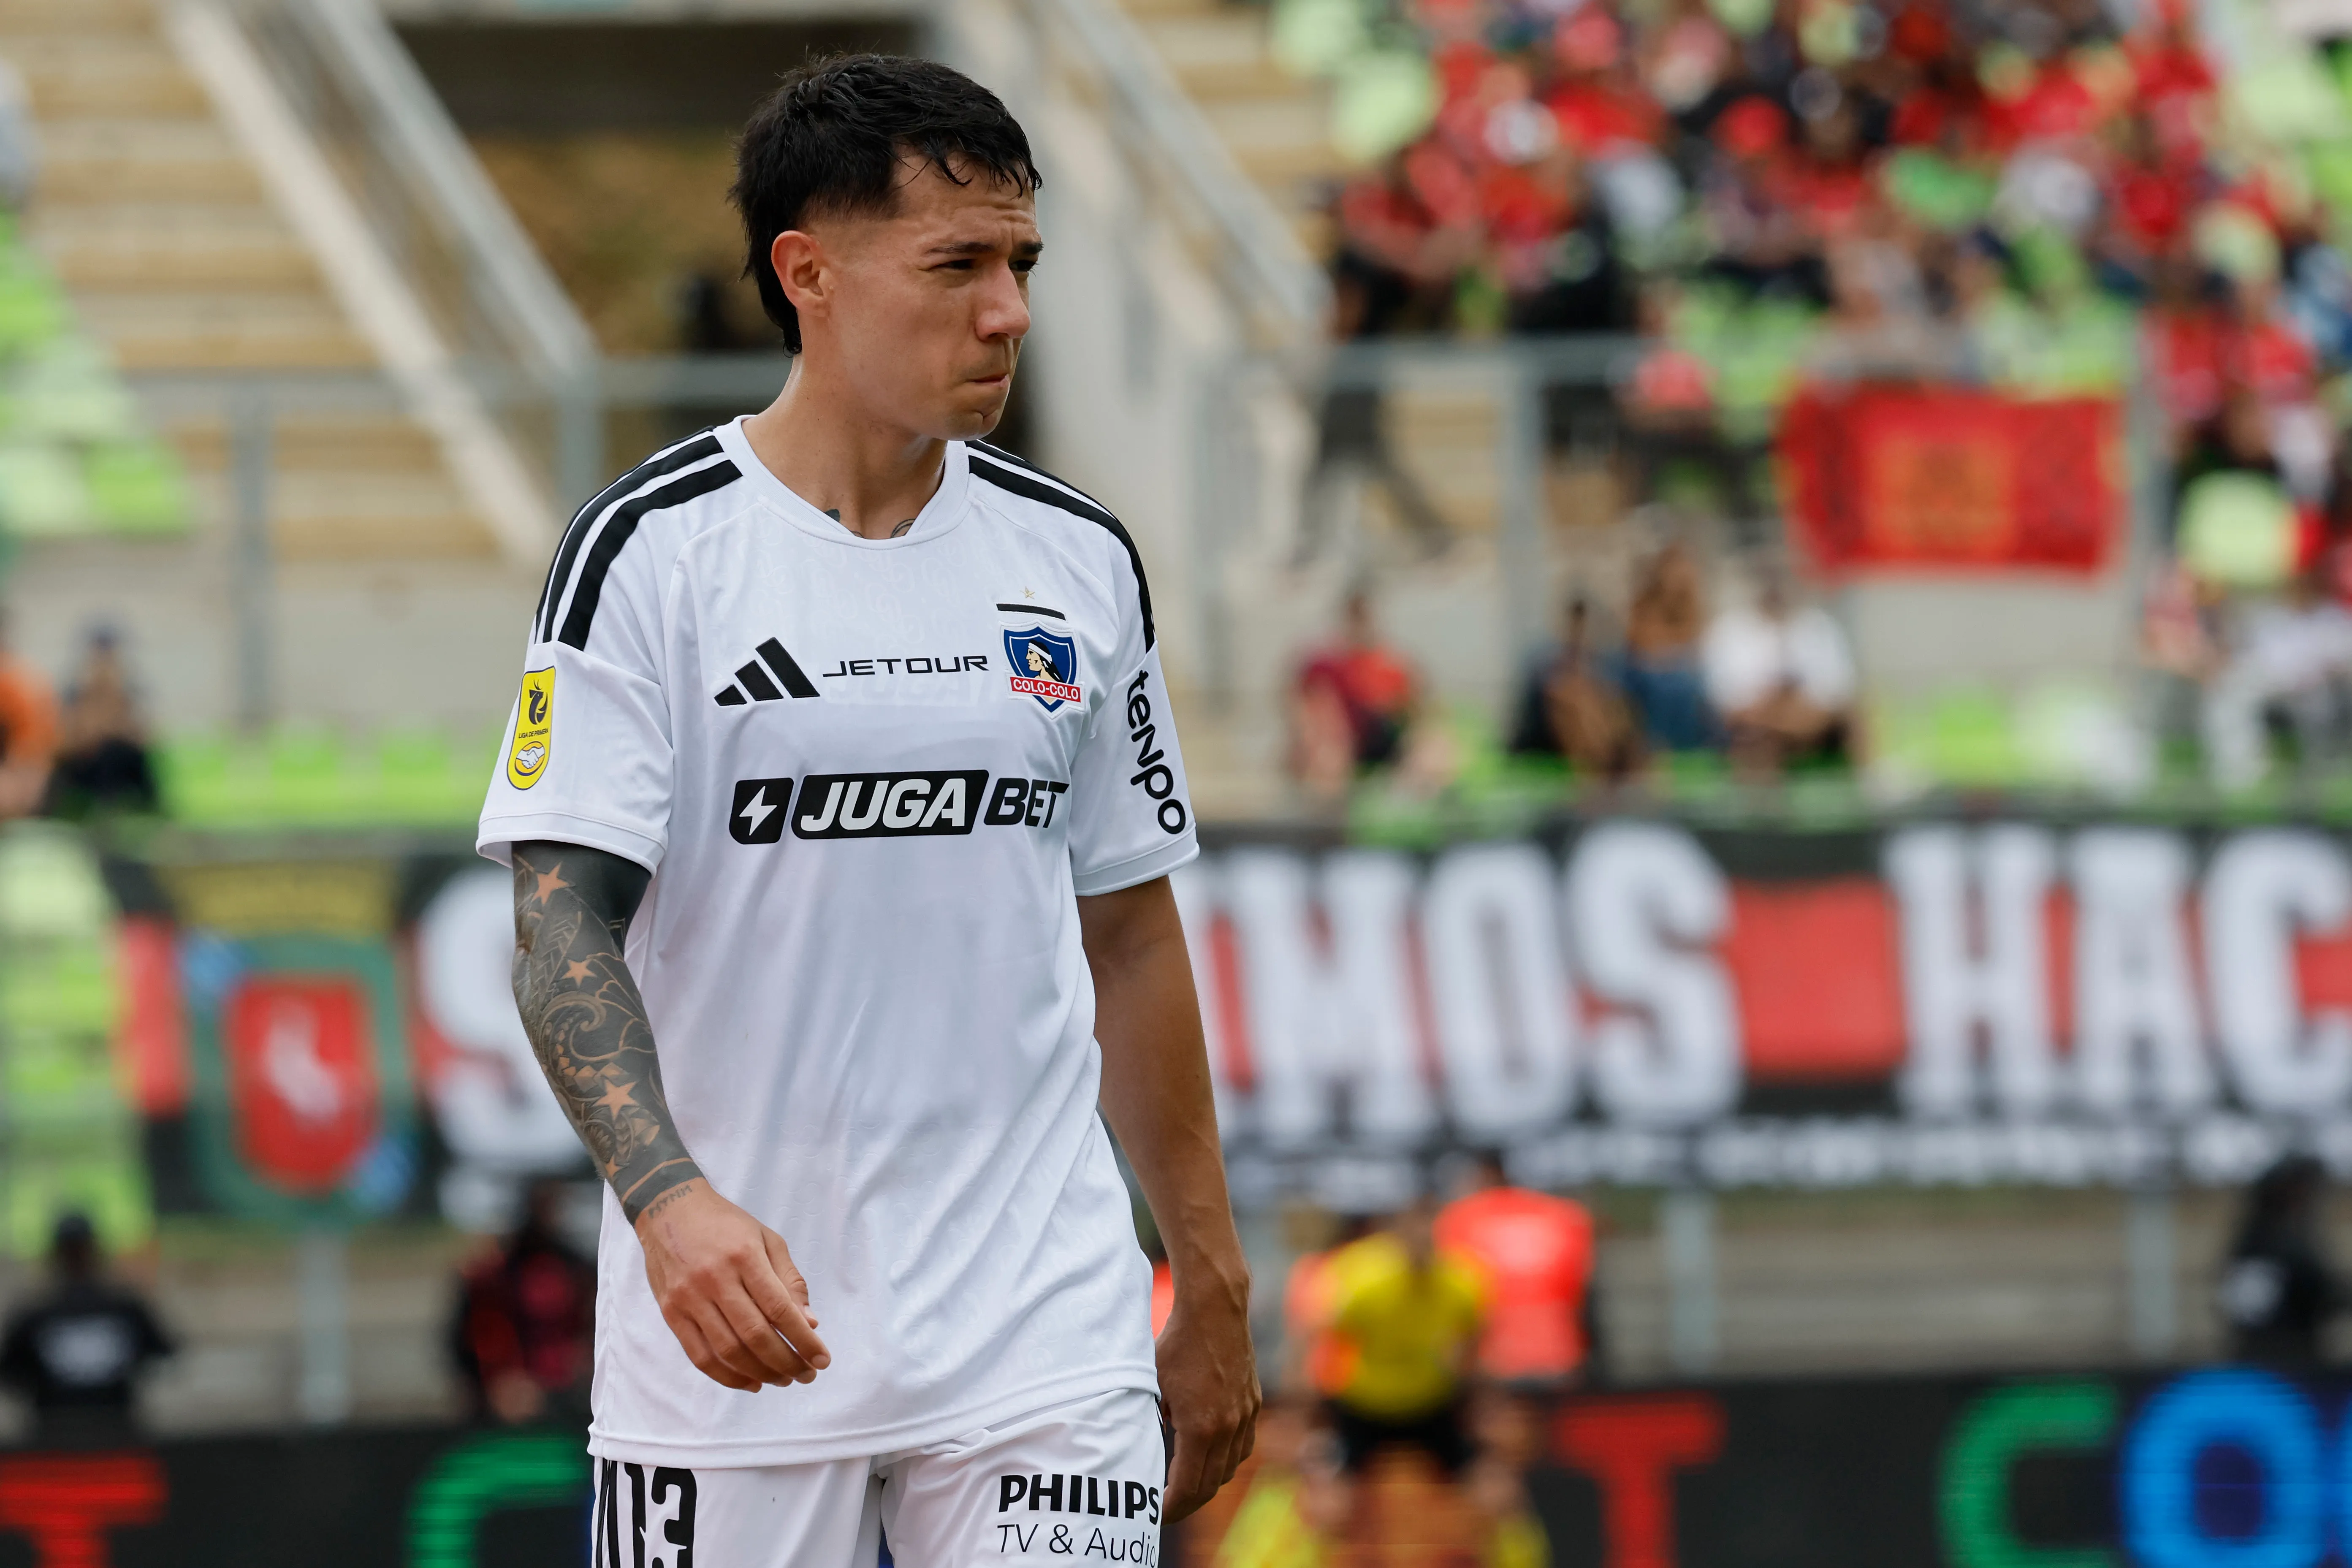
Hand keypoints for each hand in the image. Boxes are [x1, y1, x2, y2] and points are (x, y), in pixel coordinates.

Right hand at [634, 1180, 830, 1391]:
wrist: (668, 1209)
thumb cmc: (726, 1225)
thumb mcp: (767, 1239)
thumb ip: (789, 1281)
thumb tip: (810, 1324)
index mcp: (744, 1256)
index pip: (779, 1309)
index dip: (804, 1340)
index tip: (822, 1360)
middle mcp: (715, 1279)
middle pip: (755, 1335)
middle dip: (787, 1362)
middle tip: (806, 1375)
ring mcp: (689, 1298)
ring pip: (728, 1351)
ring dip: (761, 1373)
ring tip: (783, 1379)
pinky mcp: (671, 1313)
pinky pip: (700, 1356)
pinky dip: (728, 1376)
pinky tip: (751, 1382)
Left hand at [1156, 1276, 1260, 1521]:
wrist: (1215, 1311)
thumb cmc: (1176, 1345)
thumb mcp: (1152, 1386)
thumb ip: (1152, 1421)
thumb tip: (1151, 1445)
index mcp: (1200, 1429)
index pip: (1187, 1487)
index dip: (1169, 1508)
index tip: (1152, 1514)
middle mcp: (1227, 1428)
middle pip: (1210, 1486)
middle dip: (1187, 1503)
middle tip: (1165, 1509)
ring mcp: (1244, 1417)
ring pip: (1229, 1469)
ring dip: (1208, 1483)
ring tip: (1185, 1484)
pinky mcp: (1253, 1404)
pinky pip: (1242, 1447)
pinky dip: (1226, 1460)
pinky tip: (1210, 1456)